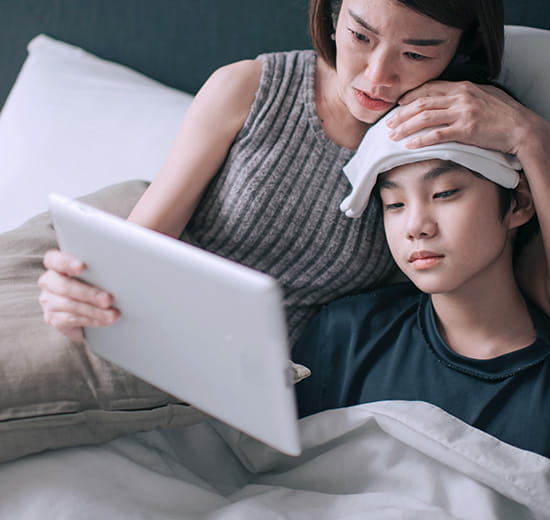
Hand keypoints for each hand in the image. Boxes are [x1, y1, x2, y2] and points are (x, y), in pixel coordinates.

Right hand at [38, 250, 118, 340]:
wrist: (88, 310)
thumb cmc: (94, 284)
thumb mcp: (95, 275)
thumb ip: (98, 271)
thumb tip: (118, 274)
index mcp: (56, 265)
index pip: (54, 260)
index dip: (66, 262)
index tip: (82, 266)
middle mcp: (49, 281)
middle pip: (64, 286)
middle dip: (89, 293)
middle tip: (109, 299)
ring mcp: (49, 301)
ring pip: (70, 305)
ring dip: (95, 311)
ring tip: (113, 314)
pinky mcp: (53, 318)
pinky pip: (72, 319)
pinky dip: (92, 320)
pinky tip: (105, 321)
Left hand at [385, 80, 532, 156]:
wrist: (521, 128)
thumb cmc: (503, 114)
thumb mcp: (483, 96)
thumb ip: (463, 96)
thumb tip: (447, 99)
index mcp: (463, 87)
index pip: (429, 88)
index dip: (410, 96)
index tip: (398, 104)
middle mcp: (460, 97)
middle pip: (422, 103)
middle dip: (401, 114)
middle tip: (388, 124)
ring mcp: (462, 113)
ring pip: (425, 118)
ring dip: (405, 127)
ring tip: (393, 136)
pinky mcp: (465, 130)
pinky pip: (437, 135)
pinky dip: (420, 140)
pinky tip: (409, 146)